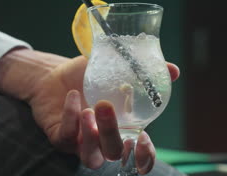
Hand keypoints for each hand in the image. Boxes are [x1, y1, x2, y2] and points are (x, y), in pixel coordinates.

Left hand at [26, 54, 179, 173]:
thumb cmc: (84, 75)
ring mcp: (81, 142)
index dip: (144, 155)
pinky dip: (70, 117)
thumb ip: (141, 70)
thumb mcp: (113, 68)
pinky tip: (72, 96)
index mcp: (121, 129)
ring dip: (91, 136)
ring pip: (91, 157)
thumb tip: (173, 69)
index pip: (139, 154)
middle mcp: (102, 140)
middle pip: (114, 153)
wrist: (53, 73)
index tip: (143, 139)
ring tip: (88, 110)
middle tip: (105, 106)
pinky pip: (66, 137)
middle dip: (112, 133)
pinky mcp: (60, 138)